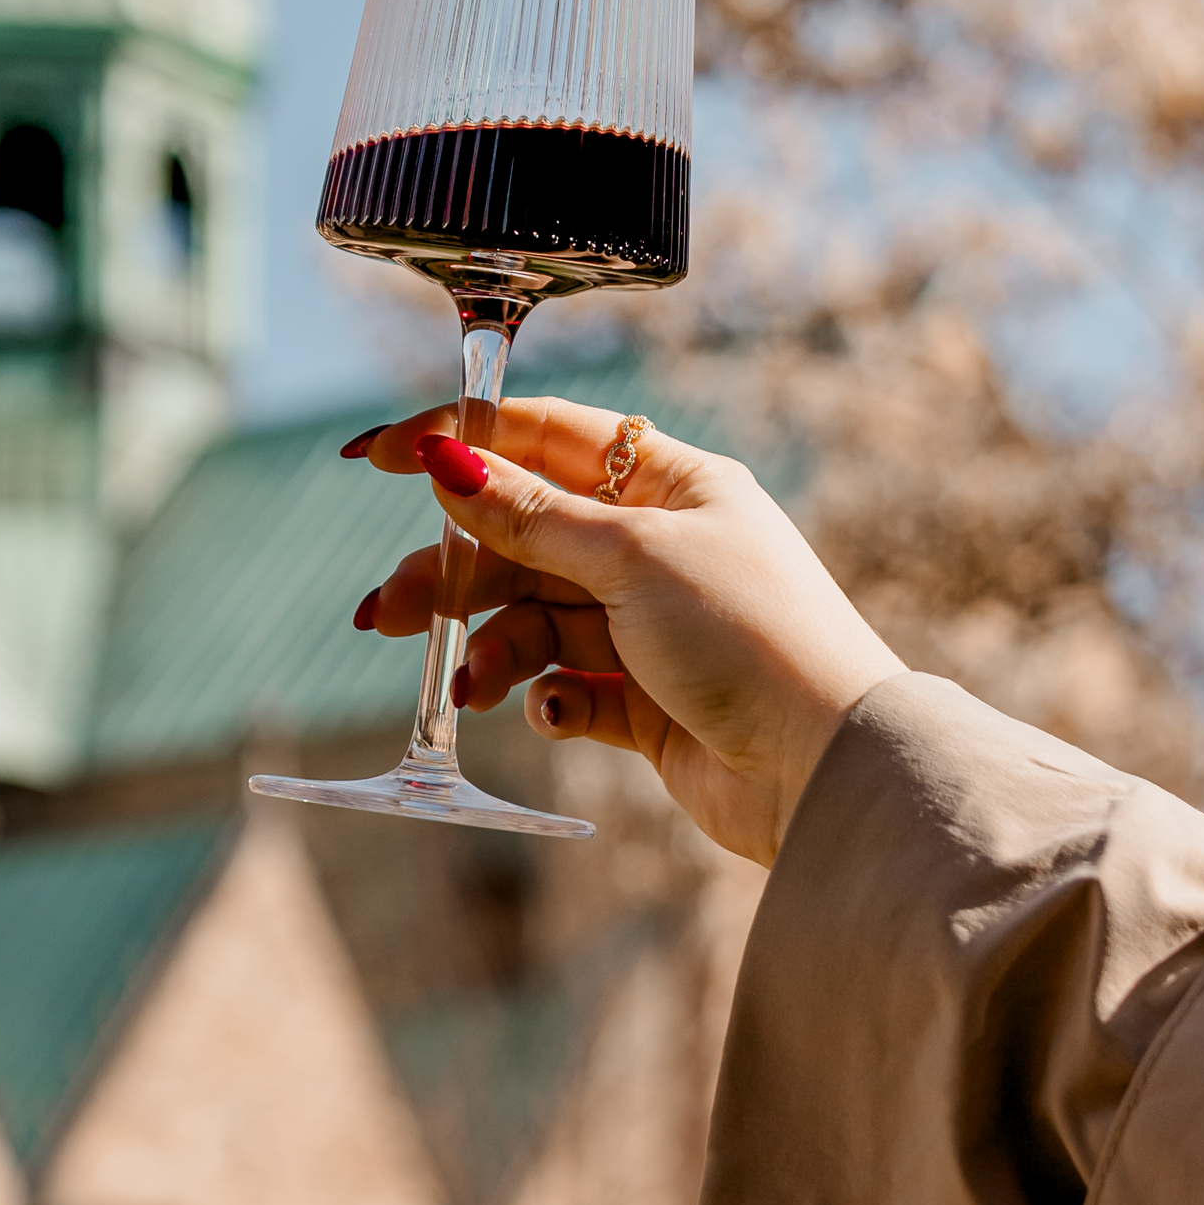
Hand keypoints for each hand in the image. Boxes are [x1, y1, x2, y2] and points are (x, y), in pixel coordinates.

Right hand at [352, 397, 903, 865]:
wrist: (824, 766)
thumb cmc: (748, 634)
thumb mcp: (630, 558)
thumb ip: (529, 516)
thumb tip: (444, 460)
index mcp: (670, 483)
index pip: (545, 438)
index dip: (461, 440)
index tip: (379, 453)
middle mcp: (657, 547)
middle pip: (524, 539)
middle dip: (456, 572)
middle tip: (389, 611)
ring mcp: (649, 626)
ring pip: (535, 618)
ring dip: (493, 647)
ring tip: (469, 685)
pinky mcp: (644, 701)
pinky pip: (565, 686)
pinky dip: (545, 698)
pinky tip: (550, 712)